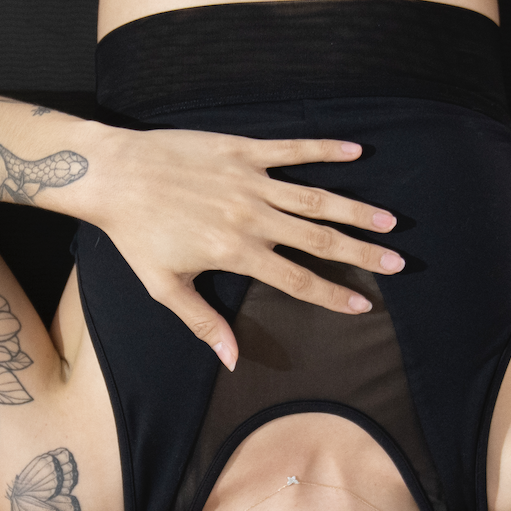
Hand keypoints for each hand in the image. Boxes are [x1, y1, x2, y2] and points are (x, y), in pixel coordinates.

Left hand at [90, 126, 402, 369]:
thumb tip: (233, 361)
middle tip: (397, 262)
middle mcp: (251, 217)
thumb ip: (203, 322)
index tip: (364, 304)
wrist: (113, 175)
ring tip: (388, 220)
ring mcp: (250, 181)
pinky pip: (291, 149)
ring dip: (354, 210)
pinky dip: (324, 149)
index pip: (297, 280)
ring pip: (315, 197)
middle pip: (319, 240)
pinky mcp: (242, 150)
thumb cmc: (136, 235)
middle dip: (361, 253)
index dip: (333, 295)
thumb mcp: (164, 286)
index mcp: (236, 252)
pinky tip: (355, 152)